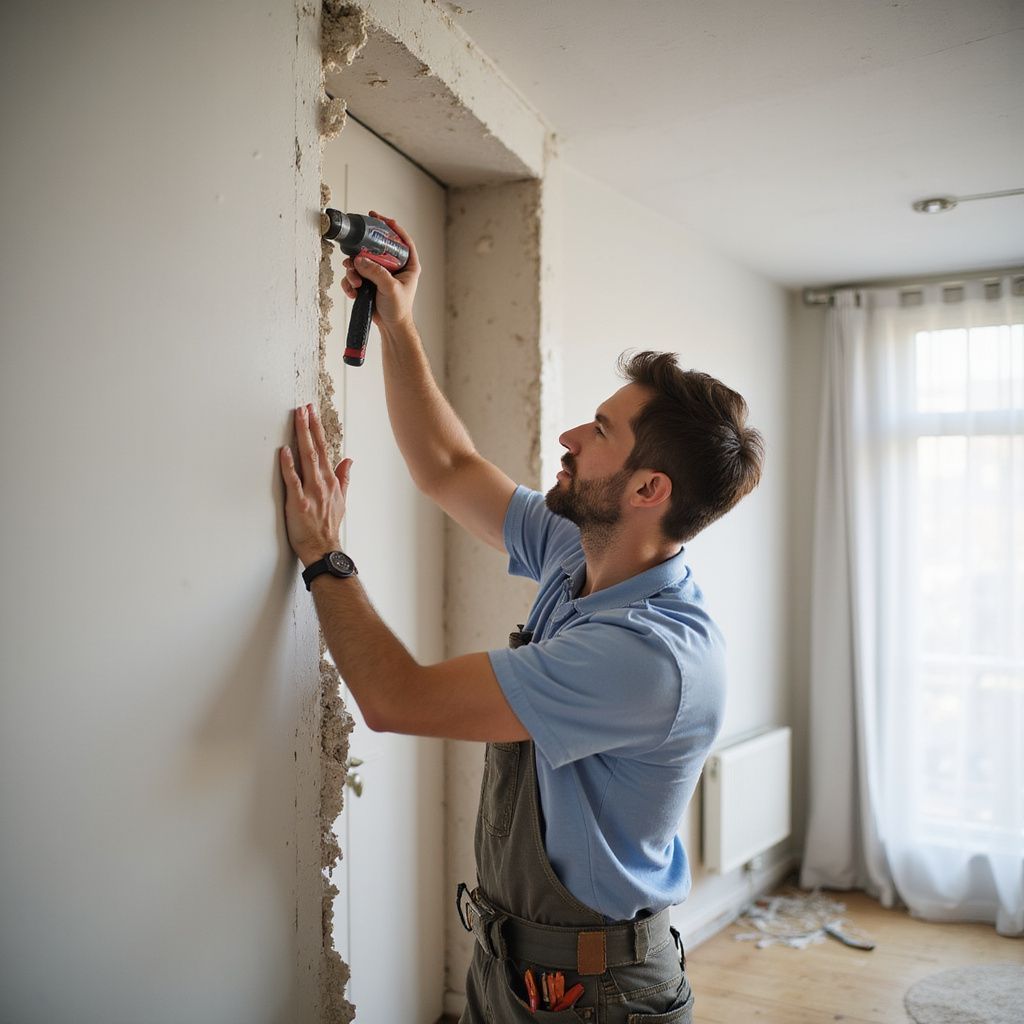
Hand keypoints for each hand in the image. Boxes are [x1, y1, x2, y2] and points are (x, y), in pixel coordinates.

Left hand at [279, 404, 351, 566]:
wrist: (324, 548)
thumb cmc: (329, 526)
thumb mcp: (342, 499)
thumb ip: (344, 478)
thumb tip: (349, 459)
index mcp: (331, 481)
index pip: (325, 449)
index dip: (318, 429)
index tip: (312, 412)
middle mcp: (322, 483)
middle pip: (316, 449)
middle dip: (310, 426)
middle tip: (304, 407)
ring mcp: (311, 492)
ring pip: (306, 459)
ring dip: (302, 437)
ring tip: (297, 418)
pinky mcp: (298, 503)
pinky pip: (293, 480)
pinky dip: (288, 465)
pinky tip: (284, 451)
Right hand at [339, 210, 419, 330]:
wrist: (391, 327)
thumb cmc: (399, 309)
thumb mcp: (390, 288)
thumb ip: (376, 273)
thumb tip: (359, 260)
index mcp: (407, 264)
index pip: (402, 240)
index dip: (391, 227)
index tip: (378, 218)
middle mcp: (393, 266)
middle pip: (375, 248)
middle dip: (361, 253)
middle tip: (353, 256)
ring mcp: (379, 274)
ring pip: (361, 262)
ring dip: (353, 272)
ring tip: (355, 284)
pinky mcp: (368, 282)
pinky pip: (355, 275)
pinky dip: (351, 283)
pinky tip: (353, 292)